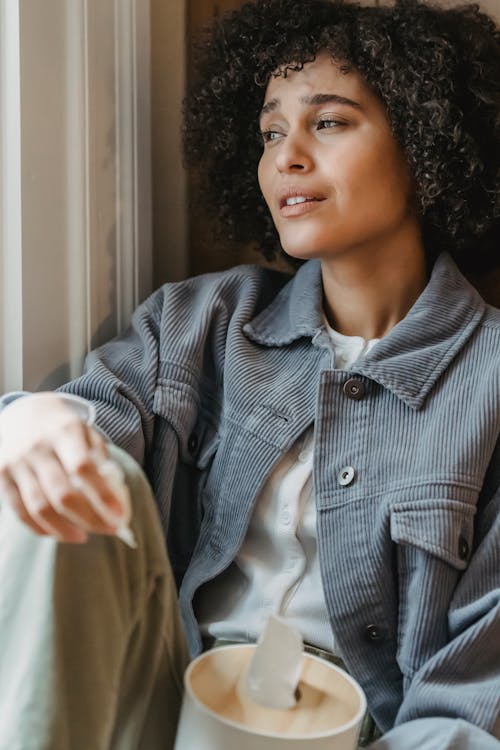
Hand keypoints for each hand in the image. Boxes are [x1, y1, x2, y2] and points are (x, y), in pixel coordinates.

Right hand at [0, 393, 126, 542]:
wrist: (22, 412)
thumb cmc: (62, 427)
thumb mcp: (86, 432)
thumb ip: (100, 459)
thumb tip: (115, 496)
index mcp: (64, 431)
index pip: (83, 468)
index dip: (102, 495)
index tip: (120, 516)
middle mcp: (37, 447)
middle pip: (62, 494)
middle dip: (89, 518)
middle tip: (108, 529)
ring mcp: (16, 463)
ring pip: (39, 508)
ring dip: (64, 529)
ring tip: (83, 536)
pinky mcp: (1, 477)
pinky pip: (20, 512)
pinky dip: (40, 528)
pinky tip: (59, 532)